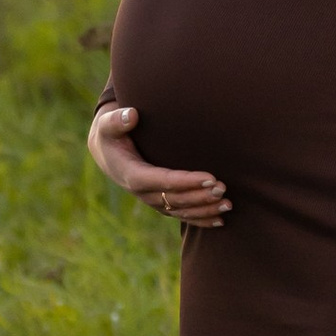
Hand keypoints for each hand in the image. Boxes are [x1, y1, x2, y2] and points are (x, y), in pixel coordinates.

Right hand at [88, 100, 228, 227]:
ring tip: (227, 204)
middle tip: (223, 187)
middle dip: (200, 196)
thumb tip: (131, 115)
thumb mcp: (108, 125)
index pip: (163, 181)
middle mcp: (143, 193)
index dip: (186, 181)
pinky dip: (200, 219)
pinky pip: (182, 215)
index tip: (210, 177)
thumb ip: (117, 120)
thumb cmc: (112, 134)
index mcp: (132, 174)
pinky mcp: (161, 203)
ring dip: (204, 209)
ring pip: (181, 211)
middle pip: (175, 199)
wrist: (108, 153)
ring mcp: (153, 200)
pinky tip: (220, 220)